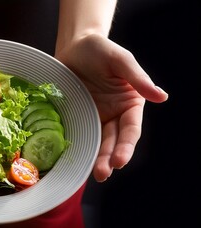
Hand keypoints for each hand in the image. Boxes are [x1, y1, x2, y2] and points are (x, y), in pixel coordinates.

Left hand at [55, 34, 167, 181]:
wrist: (74, 46)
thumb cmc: (99, 50)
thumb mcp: (119, 60)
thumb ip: (137, 79)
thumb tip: (162, 96)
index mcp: (129, 104)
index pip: (130, 130)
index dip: (126, 146)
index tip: (119, 161)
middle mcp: (113, 114)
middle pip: (112, 141)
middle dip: (109, 158)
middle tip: (102, 173)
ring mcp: (93, 117)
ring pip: (96, 142)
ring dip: (95, 158)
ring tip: (92, 174)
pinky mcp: (76, 116)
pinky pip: (77, 133)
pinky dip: (76, 146)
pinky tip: (73, 159)